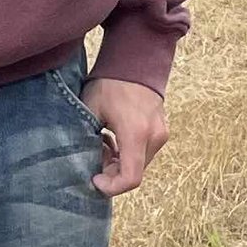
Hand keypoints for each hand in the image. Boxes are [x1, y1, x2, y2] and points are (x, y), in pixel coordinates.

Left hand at [84, 76, 169, 196]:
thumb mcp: (91, 111)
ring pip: (139, 164)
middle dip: (112, 172)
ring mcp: (161, 134)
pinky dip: (127, 153)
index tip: (93, 177)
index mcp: (136, 133)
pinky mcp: (162, 130)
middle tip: (94, 154)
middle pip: (133, 172)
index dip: (110, 187)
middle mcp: (154, 136)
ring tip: (102, 143)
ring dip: (119, 162)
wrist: (137, 59)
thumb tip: (84, 163)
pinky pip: (144, 152)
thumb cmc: (110, 83)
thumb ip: (87, 141)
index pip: (130, 178)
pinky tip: (113, 138)